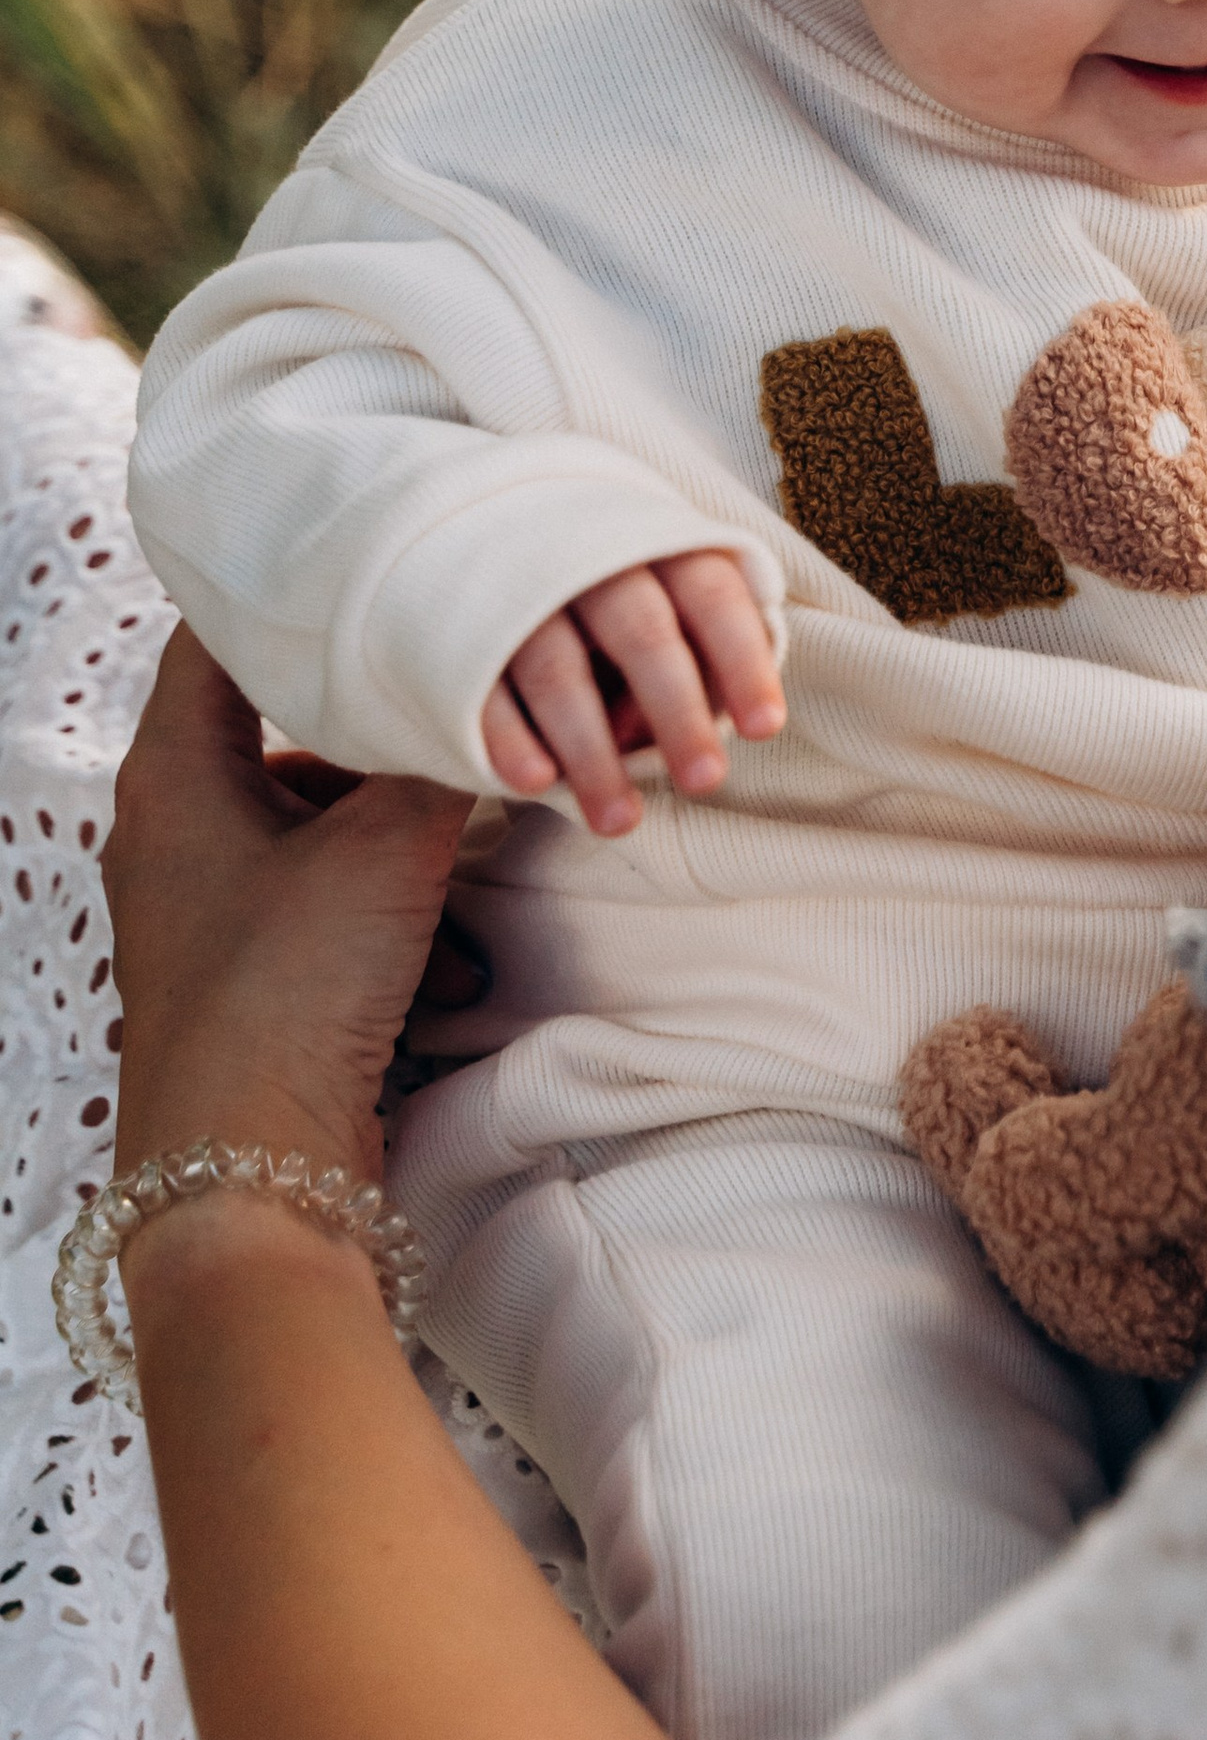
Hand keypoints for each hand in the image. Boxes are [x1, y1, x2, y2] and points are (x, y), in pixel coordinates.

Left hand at [105, 628, 473, 1184]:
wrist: (249, 1168)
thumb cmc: (285, 993)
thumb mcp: (383, 852)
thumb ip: (442, 764)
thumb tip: (500, 706)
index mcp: (172, 776)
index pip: (218, 641)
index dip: (293, 600)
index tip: (372, 572)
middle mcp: (176, 830)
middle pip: (280, 730)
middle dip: (374, 726)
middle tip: (451, 694)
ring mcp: (210, 904)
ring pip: (313, 818)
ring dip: (392, 824)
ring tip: (461, 827)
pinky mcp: (250, 968)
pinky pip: (325, 894)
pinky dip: (385, 898)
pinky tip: (446, 932)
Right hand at [481, 551, 783, 835]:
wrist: (483, 535)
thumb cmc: (611, 591)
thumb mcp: (663, 597)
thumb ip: (699, 651)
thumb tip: (718, 721)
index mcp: (654, 545)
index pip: (711, 595)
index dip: (741, 660)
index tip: (765, 729)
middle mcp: (588, 562)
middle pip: (641, 633)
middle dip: (677, 710)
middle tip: (706, 782)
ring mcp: (517, 594)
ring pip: (558, 673)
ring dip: (592, 753)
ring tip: (620, 823)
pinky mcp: (460, 634)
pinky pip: (484, 690)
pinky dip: (509, 738)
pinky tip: (536, 784)